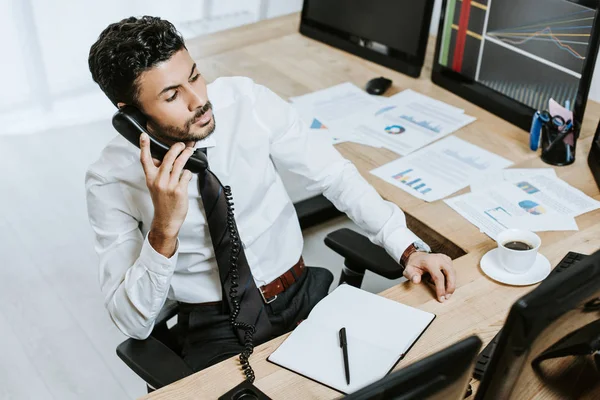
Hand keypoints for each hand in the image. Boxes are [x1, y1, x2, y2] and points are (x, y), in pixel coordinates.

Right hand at [139, 133, 194, 255]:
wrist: (166, 219)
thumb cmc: (162, 202)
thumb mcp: (154, 186)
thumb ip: (158, 173)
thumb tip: (163, 159)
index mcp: (150, 178)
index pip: (145, 159)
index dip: (144, 146)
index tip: (144, 135)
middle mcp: (159, 180)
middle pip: (168, 157)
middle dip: (177, 148)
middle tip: (182, 144)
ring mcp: (169, 185)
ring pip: (180, 164)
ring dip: (187, 155)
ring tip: (190, 151)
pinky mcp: (179, 190)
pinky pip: (186, 174)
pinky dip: (188, 173)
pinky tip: (187, 175)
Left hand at [403, 252, 455, 302]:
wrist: (418, 257)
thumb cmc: (414, 265)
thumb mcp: (408, 270)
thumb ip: (411, 275)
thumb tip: (416, 280)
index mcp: (429, 262)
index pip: (438, 277)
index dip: (441, 289)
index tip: (441, 298)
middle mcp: (439, 259)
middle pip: (450, 273)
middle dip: (451, 287)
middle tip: (447, 297)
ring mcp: (444, 258)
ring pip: (453, 272)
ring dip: (452, 284)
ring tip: (446, 293)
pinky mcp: (448, 260)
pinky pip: (452, 271)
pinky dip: (450, 279)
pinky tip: (444, 284)